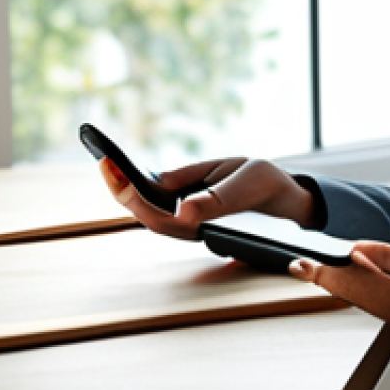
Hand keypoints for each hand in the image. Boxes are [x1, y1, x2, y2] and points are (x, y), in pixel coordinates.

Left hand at [99, 156, 316, 240]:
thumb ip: (213, 195)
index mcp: (206, 224)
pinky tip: (130, 173)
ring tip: (109, 162)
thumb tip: (177, 206)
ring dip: (128, 190)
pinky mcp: (191, 215)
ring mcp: (190, 224)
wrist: (285, 198)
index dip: (132, 196)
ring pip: (151, 213)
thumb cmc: (266, 186)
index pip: (159, 217)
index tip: (113, 171)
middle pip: (147, 216)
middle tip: (104, 160)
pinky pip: (160, 205)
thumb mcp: (243, 179)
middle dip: (122, 190)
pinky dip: (142, 190)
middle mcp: (193, 229)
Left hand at [289, 242, 389, 374]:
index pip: (337, 280)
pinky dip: (358, 288)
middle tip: (301, 264)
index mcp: (379, 295)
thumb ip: (386, 256)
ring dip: (339, 281)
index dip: (314, 270)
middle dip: (322, 275)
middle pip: (342, 288)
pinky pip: (370, 301)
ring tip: (324, 268)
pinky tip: (361, 280)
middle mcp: (377, 310)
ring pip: (355, 295)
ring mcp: (387, 319)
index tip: (295, 263)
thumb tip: (357, 250)